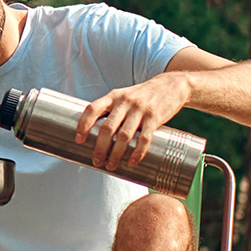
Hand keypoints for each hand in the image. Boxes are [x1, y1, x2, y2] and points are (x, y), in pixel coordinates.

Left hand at [74, 74, 191, 169]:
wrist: (172, 85)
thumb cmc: (143, 95)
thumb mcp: (124, 96)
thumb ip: (111, 110)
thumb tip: (93, 133)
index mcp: (114, 96)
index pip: (92, 109)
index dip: (83, 125)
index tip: (79, 140)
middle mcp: (125, 102)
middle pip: (107, 128)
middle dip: (100, 148)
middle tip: (96, 161)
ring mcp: (140, 109)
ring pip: (124, 136)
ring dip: (116, 154)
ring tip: (111, 165)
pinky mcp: (155, 117)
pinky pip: (144, 138)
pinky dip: (137, 153)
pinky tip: (132, 162)